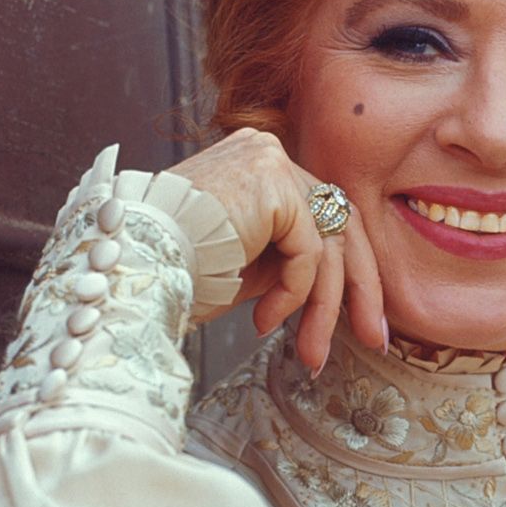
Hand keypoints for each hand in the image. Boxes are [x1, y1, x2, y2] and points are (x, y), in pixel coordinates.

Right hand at [165, 130, 385, 372]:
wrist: (131, 267)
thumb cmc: (176, 272)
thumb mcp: (252, 267)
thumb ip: (293, 263)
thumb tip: (341, 293)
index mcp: (262, 167)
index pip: (327, 217)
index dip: (351, 271)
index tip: (362, 322)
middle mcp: (268, 154)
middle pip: (341, 224)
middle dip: (359, 289)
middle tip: (374, 338)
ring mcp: (271, 161)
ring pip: (328, 242)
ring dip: (323, 307)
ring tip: (309, 352)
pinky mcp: (272, 181)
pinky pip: (308, 249)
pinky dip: (295, 293)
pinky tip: (265, 319)